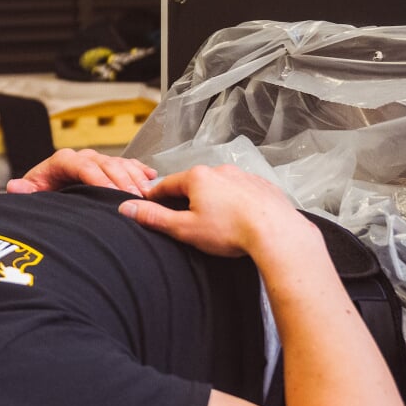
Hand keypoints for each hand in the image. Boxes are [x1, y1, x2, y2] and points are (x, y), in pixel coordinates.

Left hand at [6, 148, 156, 195]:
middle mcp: (82, 158)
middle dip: (122, 180)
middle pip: (106, 164)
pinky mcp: (110, 168)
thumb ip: (25, 191)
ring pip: (120, 164)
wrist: (48, 193)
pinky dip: (140, 171)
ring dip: (134, 178)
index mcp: (62, 162)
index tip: (111, 194)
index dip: (98, 179)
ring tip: (146, 194)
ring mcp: (98, 162)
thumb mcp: (32, 194)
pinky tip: (150, 178)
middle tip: (135, 198)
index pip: (82, 166)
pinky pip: (128, 165)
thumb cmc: (41, 194)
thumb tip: (15, 186)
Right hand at [118, 165, 316, 264]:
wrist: (276, 233)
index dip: (157, 196)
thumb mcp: (184, 228)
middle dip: (188, 199)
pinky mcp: (263, 187)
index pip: (167, 184)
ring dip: (214, 200)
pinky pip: (243, 193)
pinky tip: (239, 220)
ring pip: (221, 187)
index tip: (151, 204)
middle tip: (186, 220)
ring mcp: (244, 177)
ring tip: (216, 223)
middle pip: (195, 184)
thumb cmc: (232, 231)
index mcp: (198, 177)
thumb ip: (155, 217)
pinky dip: (238, 203)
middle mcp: (221, 171)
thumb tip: (128, 208)